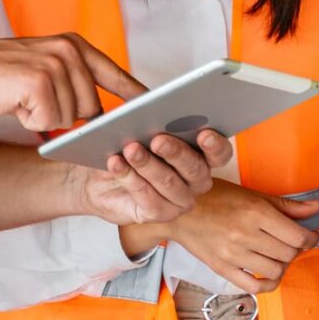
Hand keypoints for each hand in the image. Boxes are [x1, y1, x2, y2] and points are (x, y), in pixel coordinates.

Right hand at [0, 34, 145, 131]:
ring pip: (70, 118)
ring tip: (20, 98)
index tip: (156, 109)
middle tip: (31, 100)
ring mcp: (56, 64)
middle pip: (91, 107)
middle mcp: (70, 50)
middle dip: (63, 115)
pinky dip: (30, 121)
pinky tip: (13, 102)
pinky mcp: (41, 81)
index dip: (135, 94)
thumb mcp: (41, 70)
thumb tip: (98, 113)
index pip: (115, 73)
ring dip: (44, 118)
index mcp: (74, 45)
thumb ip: (72, 82)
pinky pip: (50, 121)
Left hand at [77, 130, 231, 226]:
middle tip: (158, 140)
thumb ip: (148, 120)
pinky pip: (147, 197)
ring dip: (148, 164)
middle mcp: (196, 180)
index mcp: (201, 155)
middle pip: (195, 168)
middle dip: (176, 152)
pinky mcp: (158, 213)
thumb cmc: (126, 148)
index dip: (215, 145)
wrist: (98, 179)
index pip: (219, 153)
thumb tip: (144, 105)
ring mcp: (179, 200)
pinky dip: (130, 177)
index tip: (204, 134)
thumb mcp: (137, 128)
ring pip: (168, 182)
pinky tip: (117, 163)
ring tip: (131, 149)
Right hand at [144, 181, 318, 294]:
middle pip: (288, 254)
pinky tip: (269, 274)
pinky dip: (268, 284)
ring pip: (275, 271)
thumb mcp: (252, 195)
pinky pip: (254, 287)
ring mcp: (233, 255)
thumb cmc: (216, 197)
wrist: (180, 210)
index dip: (309, 238)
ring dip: (283, 265)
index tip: (311, 236)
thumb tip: (315, 209)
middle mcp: (246, 235)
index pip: (297, 236)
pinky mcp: (223, 269)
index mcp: (255, 212)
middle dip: (297, 250)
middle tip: (294, 243)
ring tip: (279, 255)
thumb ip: (286, 205)